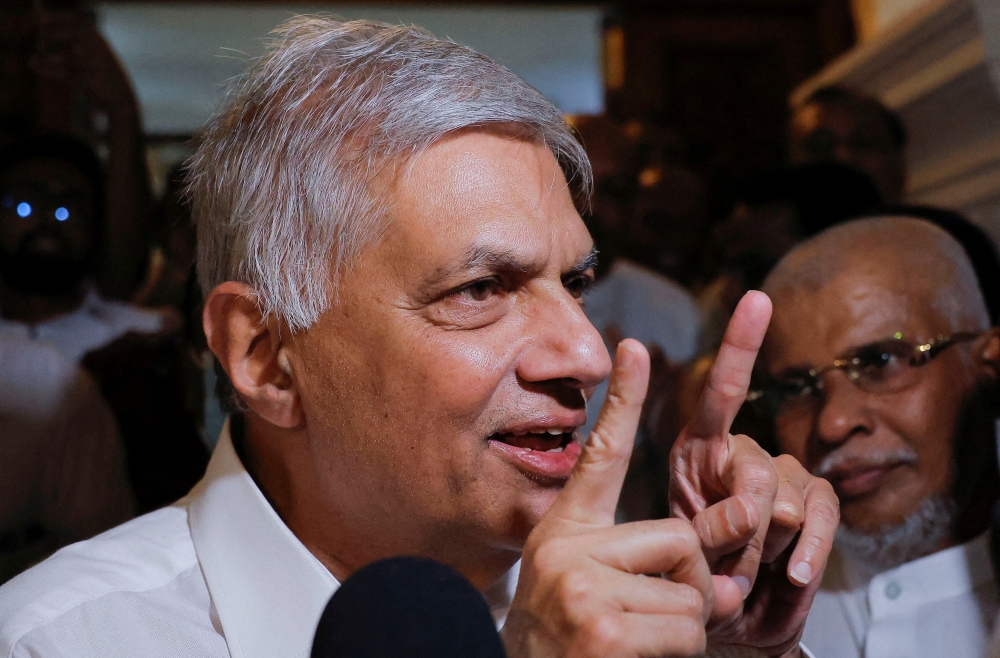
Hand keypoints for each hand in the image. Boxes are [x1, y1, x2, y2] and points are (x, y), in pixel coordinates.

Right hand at [504, 340, 735, 657]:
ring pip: (691, 591)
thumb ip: (664, 572)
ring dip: (685, 630)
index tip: (634, 344)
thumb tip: (730, 580)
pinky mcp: (602, 626)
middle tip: (650, 620)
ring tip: (635, 647)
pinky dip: (679, 656)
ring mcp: (580, 584)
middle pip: (679, 537)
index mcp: (566, 530)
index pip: (601, 453)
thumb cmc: (570, 645)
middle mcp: (566, 547)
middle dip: (690, 584)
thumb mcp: (605, 593)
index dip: (624, 399)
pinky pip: (687, 629)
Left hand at [668, 292, 838, 655]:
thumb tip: (756, 508)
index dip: (742, 346)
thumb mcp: (681, 548)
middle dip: (742, 518)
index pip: (722, 392)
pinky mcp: (814, 507)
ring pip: (789, 495)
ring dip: (767, 543)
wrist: (729, 619)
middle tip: (726, 554)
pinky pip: (823, 515)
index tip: (758, 298)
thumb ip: (707, 525)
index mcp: (699, 450)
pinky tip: (794, 574)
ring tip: (745, 569)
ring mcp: (784, 479)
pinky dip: (810, 548)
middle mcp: (742, 453)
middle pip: (758, 465)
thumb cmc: (691, 576)